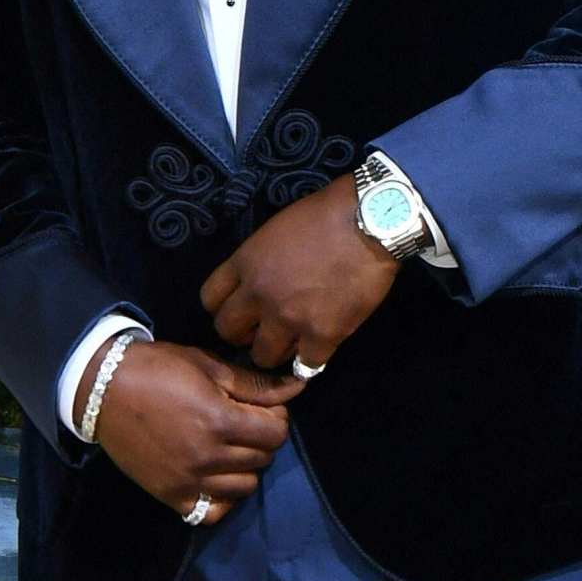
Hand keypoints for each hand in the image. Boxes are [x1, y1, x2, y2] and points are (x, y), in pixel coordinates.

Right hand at [88, 341, 302, 526]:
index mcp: (220, 420)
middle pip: (263, 458)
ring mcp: (188, 481)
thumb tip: (297, 387)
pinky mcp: (170, 496)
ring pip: (245, 487)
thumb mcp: (208, 367)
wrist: (102, 388)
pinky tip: (213, 478)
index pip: (276, 432)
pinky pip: (212, 513)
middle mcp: (208, 456)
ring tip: (226, 449)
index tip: (258, 407)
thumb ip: (255, 384)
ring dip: (244, 468)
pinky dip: (220, 499)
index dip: (275, 417)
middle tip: (240, 423)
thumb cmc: (157, 369)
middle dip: (260, 438)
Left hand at [200, 176, 398, 372]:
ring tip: (290, 342)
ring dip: (274, 351)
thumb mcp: (274, 230)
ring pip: (262, 356)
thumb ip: (257, 261)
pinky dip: (311, 360)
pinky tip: (318, 349)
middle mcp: (259, 295)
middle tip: (261, 329)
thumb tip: (254, 284)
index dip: (224, 307)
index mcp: (245, 264)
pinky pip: (305, 365)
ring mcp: (289, 318)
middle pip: (228, 332)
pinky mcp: (322, 335)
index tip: (240, 308)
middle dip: (242, 333)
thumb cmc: (324, 215)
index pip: (209, 300)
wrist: (371, 221)